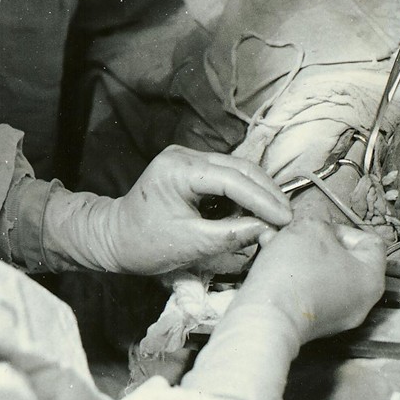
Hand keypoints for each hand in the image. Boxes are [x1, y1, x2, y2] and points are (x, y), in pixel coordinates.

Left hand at [108, 147, 292, 274]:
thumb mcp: (190, 244)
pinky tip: (256, 209)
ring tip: (276, 215)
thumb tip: (268, 230)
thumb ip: (231, 234)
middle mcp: (184, 154)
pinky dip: (243, 192)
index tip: (285, 218)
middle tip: (288, 216)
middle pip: (238, 168)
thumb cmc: (144, 244)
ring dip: (257, 191)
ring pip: (235, 169)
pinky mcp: (190, 167)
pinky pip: (225, 175)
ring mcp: (187, 157)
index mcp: (179, 169)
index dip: (262, 199)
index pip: (232, 179)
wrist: (111, 239)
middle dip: (266, 192)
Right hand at [237, 219, 384, 343]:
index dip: (342, 225)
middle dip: (316, 238)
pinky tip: (274, 262)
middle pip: (344, 256)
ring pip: (322, 271)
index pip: (370, 240)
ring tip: (279, 243)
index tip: (321, 224)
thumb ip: (319, 213)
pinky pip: (309, 288)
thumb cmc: (294, 277)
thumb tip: (316, 214)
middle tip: (298, 231)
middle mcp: (359, 302)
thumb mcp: (309, 226)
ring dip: (301, 253)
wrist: (266, 318)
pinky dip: (293, 273)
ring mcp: (336, 315)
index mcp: (371, 279)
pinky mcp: (312, 322)